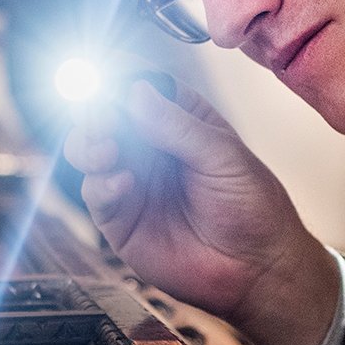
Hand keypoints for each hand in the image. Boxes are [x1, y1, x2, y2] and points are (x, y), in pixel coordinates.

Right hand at [63, 79, 337, 344]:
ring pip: (87, 149)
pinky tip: (123, 185)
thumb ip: (179, 126)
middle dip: (94, 110)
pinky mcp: (120, 218)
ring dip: (88, 144)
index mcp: (179, 118)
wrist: (257, 269)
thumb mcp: (223, 157)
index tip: (100, 75)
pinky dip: (100, 184)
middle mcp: (149, 145)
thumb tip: (135, 90)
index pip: (137, 84)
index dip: (115, 76)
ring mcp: (132, 180)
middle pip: (102, 113)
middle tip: (101, 117)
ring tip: (107, 151)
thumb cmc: (252, 207)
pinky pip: (94, 193)